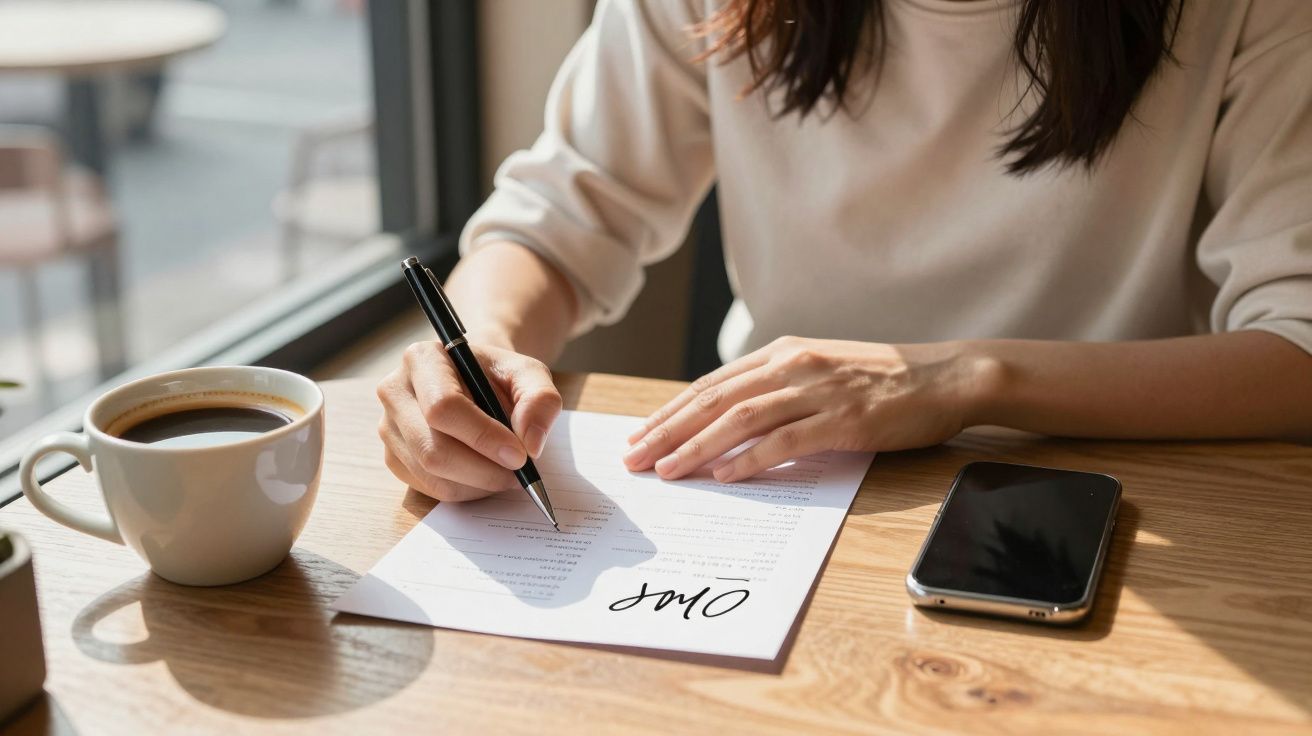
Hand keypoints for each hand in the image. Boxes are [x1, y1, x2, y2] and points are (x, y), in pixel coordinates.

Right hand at [376, 340, 562, 501]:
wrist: (476, 382)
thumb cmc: (498, 376)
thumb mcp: (529, 374)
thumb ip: (540, 400)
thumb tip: (530, 444)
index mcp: (422, 359)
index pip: (444, 407)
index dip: (483, 437)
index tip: (519, 455)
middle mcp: (395, 392)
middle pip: (432, 449)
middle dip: (483, 470)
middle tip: (518, 474)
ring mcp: (389, 426)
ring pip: (431, 474)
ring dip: (477, 483)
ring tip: (505, 472)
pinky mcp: (393, 456)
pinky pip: (428, 488)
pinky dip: (464, 490)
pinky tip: (484, 474)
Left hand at [623, 337, 994, 482]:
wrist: (945, 376)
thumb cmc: (883, 379)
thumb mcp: (819, 371)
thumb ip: (777, 389)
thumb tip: (730, 422)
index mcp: (782, 353)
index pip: (711, 385)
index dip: (670, 412)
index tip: (640, 436)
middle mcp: (792, 366)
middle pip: (715, 400)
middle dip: (668, 430)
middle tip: (634, 458)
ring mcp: (818, 391)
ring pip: (742, 419)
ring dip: (697, 446)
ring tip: (666, 472)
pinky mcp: (844, 418)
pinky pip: (787, 441)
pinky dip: (752, 458)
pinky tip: (724, 475)